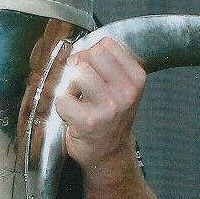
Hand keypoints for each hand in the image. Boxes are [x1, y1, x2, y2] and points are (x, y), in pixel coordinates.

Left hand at [54, 38, 144, 177]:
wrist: (109, 153)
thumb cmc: (111, 118)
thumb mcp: (123, 88)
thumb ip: (110, 64)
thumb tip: (82, 48)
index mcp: (136, 79)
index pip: (107, 44)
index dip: (93, 53)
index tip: (92, 68)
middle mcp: (126, 92)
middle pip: (92, 55)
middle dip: (80, 66)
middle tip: (81, 84)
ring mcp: (108, 107)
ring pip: (78, 72)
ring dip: (71, 85)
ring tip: (78, 99)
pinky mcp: (87, 121)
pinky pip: (63, 97)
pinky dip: (62, 105)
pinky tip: (73, 114)